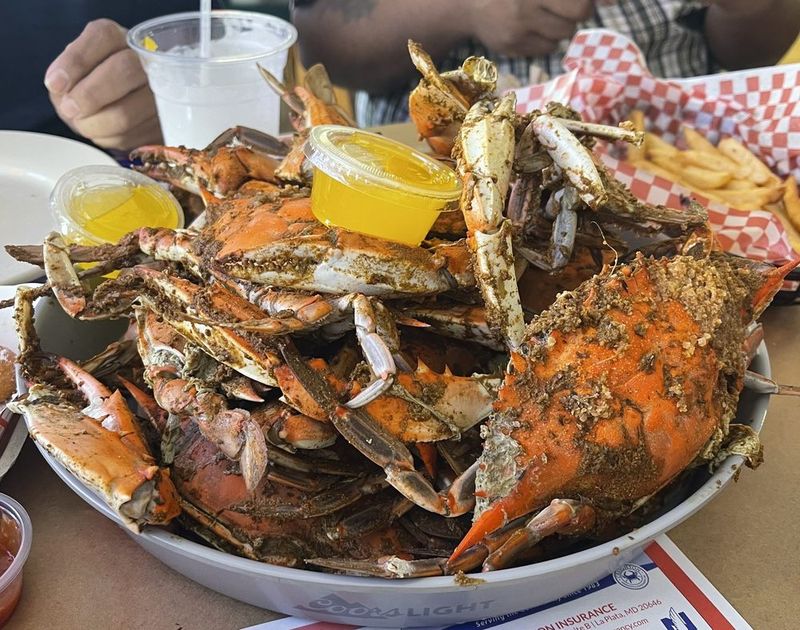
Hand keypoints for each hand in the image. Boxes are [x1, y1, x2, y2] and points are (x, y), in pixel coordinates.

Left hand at [44, 19, 162, 150]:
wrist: (118, 108)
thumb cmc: (92, 86)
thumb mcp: (71, 74)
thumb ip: (65, 77)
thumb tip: (61, 90)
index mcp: (117, 38)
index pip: (102, 38)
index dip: (76, 62)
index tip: (55, 84)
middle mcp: (145, 58)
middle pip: (124, 71)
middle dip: (89, 96)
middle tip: (71, 110)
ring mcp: (162, 90)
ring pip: (129, 111)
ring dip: (98, 124)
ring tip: (85, 125)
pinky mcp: (165, 121)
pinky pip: (136, 135)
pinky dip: (113, 139)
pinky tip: (106, 132)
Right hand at [465, 0, 592, 56]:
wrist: (470, 3)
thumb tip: (614, 1)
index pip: (581, 2)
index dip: (586, 1)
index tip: (581, 3)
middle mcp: (526, 3)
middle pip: (579, 14)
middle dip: (578, 10)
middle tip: (562, 5)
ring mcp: (518, 25)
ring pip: (564, 33)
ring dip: (559, 25)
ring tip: (540, 14)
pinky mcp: (511, 45)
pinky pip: (547, 48)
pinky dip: (544, 40)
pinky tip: (528, 27)